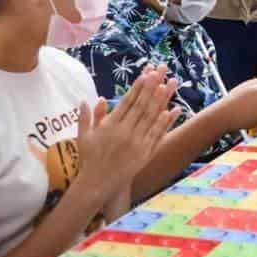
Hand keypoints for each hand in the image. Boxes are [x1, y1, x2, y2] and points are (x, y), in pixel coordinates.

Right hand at [77, 65, 179, 189]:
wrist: (97, 184)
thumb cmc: (89, 158)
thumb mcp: (83, 136)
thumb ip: (86, 117)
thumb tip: (87, 99)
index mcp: (110, 126)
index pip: (126, 103)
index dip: (137, 88)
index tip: (145, 75)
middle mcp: (124, 132)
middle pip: (141, 106)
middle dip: (152, 87)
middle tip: (161, 72)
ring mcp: (136, 143)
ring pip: (151, 118)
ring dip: (161, 100)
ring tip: (169, 85)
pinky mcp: (144, 153)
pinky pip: (157, 135)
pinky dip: (165, 122)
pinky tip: (172, 110)